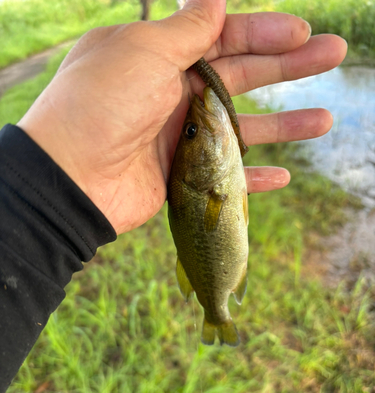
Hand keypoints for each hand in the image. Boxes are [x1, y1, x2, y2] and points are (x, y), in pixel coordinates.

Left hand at [18, 0, 346, 233]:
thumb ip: (187, 29)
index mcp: (161, 56)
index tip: (301, 31)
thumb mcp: (144, 51)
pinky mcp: (181, 177)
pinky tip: (283, 176)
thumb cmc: (102, 104)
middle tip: (335, 54)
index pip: (222, 37)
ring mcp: (179, 138)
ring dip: (284, 124)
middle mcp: (172, 93)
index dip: (263, 32)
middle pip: (242, 77)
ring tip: (325, 121)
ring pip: (242, 129)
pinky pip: (226, 177)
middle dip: (288, 66)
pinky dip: (253, 178)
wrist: (71, 178)